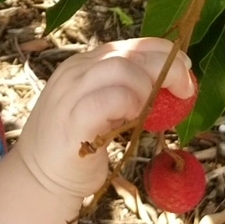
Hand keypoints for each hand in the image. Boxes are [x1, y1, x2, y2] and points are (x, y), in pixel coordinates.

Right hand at [16, 39, 194, 198]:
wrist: (38, 179)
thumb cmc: (79, 144)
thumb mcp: (103, 107)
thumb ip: (126, 90)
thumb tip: (171, 83)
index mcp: (83, 64)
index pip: (129, 44)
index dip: (162, 52)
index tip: (186, 67)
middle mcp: (75, 72)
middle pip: (129, 53)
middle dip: (166, 68)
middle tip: (184, 90)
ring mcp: (70, 94)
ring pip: (120, 68)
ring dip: (146, 86)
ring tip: (149, 109)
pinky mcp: (72, 121)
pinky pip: (108, 100)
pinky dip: (128, 104)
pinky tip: (133, 119)